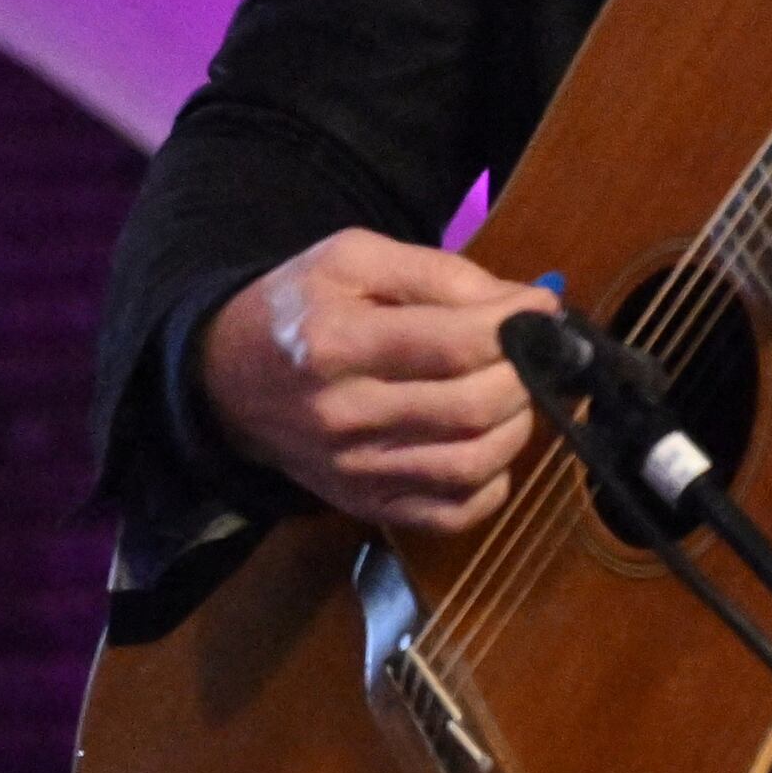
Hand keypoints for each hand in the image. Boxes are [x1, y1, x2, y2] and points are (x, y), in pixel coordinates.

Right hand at [194, 230, 553, 539]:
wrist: (229, 379)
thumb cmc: (299, 306)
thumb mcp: (352, 259)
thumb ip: (440, 273)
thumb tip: (528, 304)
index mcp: (335, 341)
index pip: (453, 344)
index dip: (515, 326)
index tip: (542, 309)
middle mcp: (343, 414)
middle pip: (470, 407)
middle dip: (524, 376)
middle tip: (531, 352)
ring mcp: (356, 470)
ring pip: (473, 464)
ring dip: (519, 426)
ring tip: (515, 394)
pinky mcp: (368, 506)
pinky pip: (456, 513)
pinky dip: (494, 483)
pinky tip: (486, 444)